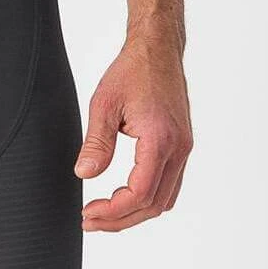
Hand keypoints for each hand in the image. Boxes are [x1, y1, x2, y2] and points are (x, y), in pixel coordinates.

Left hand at [75, 31, 192, 231]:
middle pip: (153, 205)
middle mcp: (178, 148)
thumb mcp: (104, 104)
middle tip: (90, 219)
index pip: (139, 194)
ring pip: (164, 199)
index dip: (112, 212)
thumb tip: (84, 175)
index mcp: (160, 139)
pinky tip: (126, 195)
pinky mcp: (182, 145)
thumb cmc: (133, 70)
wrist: (159, 48)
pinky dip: (148, 197)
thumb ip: (96, 142)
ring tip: (104, 213)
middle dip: (120, 219)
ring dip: (135, 212)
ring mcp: (184, 148)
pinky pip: (170, 184)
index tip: (87, 212)